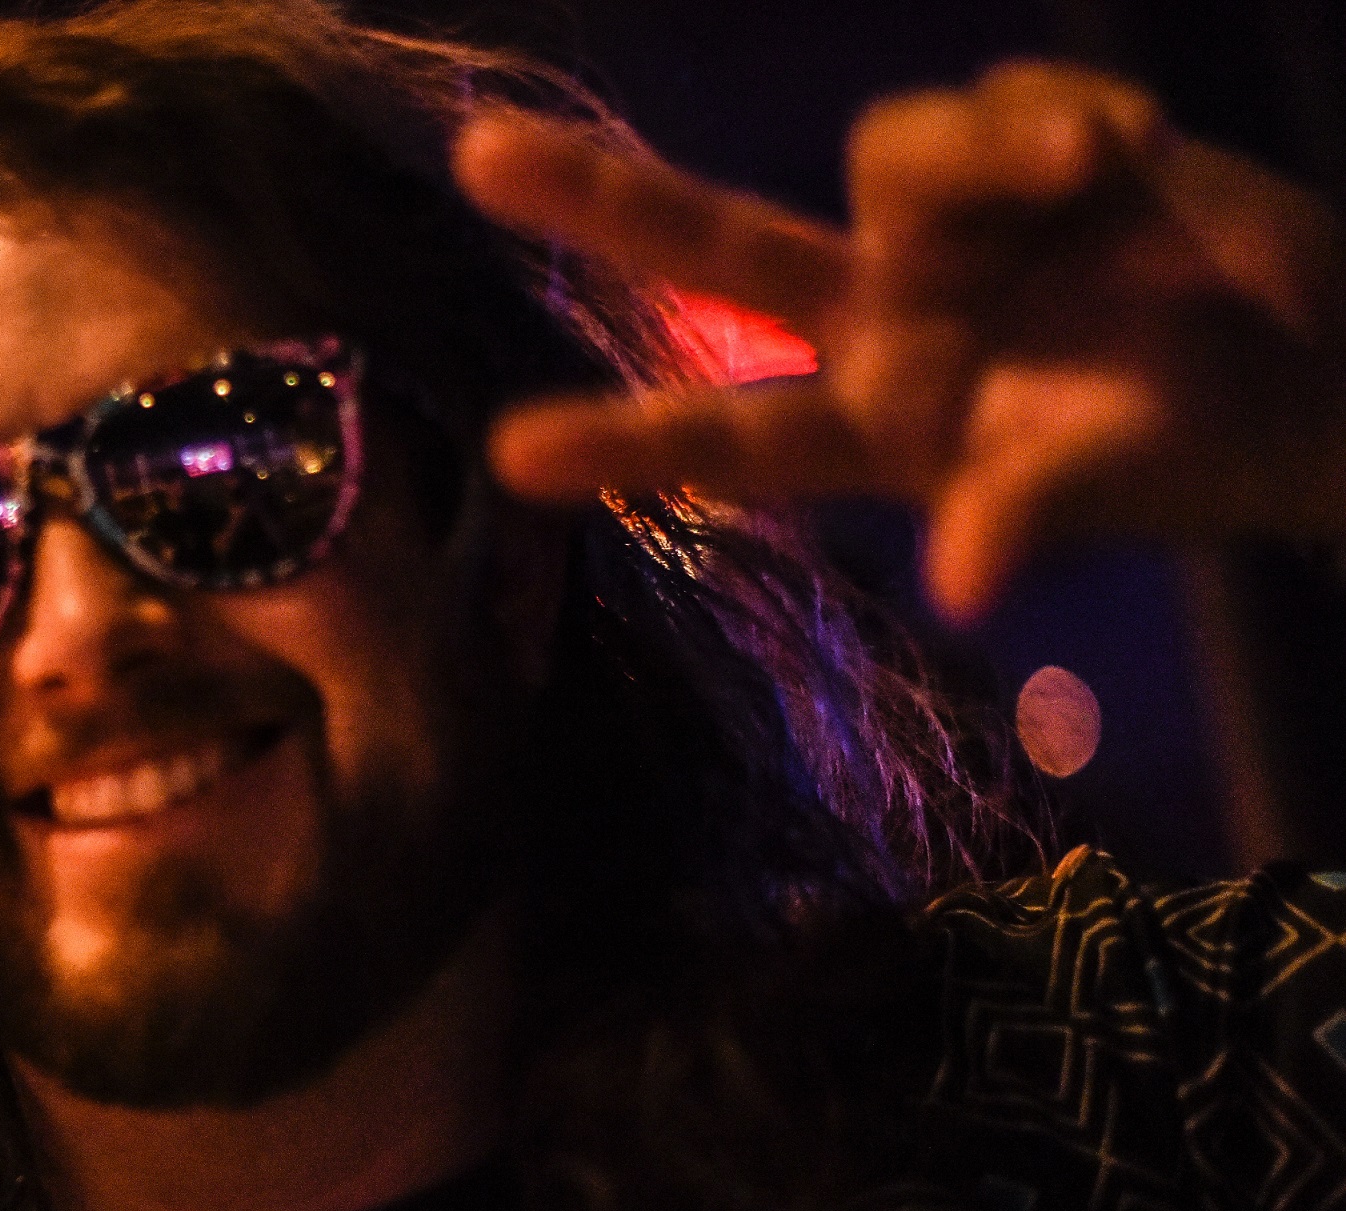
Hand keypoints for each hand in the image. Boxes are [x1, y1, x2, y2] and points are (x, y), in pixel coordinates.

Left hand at [453, 62, 1345, 621]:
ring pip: (888, 149)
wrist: (1309, 357)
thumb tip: (961, 584)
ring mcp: (938, 233)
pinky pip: (995, 98)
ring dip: (984, 155)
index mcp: (881, 424)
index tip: (506, 452)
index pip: (729, 432)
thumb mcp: (1111, 480)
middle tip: (476, 157)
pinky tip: (1128, 161)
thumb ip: (1029, 514)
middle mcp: (883, 319)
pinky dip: (1058, 115)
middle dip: (603, 200)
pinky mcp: (1009, 152)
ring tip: (1097, 179)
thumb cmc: (1199, 448)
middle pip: (715, 248)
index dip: (621, 442)